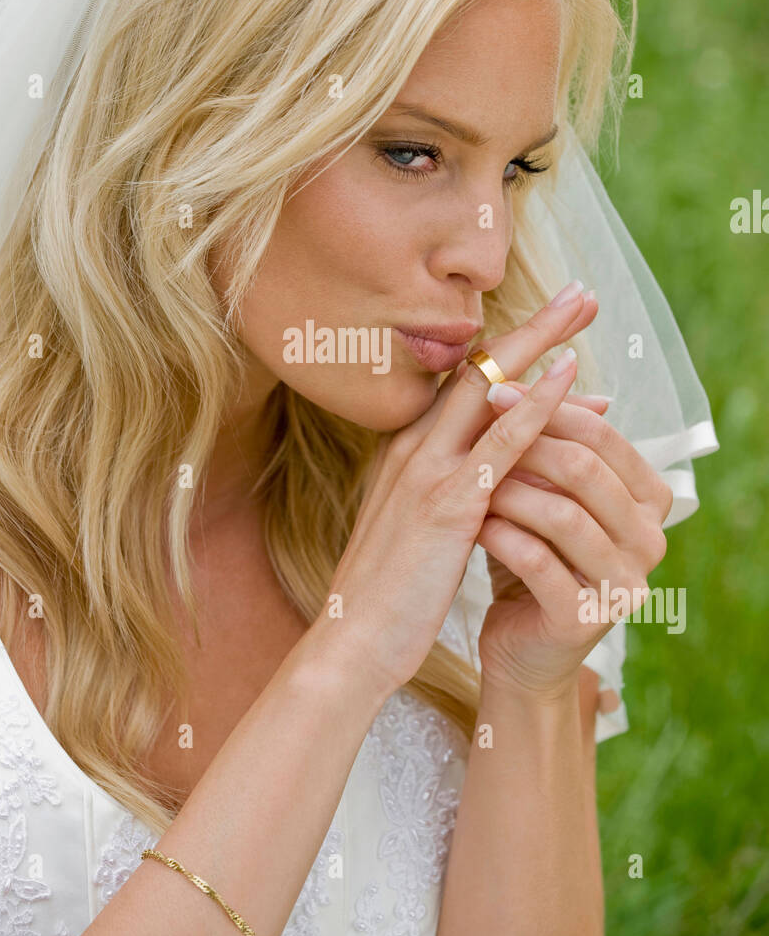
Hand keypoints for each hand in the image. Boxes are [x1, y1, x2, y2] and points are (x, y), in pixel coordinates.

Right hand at [319, 285, 602, 696]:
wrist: (352, 643)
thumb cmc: (388, 597)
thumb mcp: (418, 533)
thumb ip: (455, 495)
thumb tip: (506, 471)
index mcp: (403, 452)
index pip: (463, 385)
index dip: (509, 349)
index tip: (555, 325)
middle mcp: (411, 447)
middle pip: (478, 367)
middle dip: (533, 326)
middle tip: (580, 293)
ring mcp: (427, 470)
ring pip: (491, 386)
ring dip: (541, 341)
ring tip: (584, 307)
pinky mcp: (448, 502)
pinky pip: (503, 441)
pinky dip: (539, 402)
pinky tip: (570, 373)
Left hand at [476, 382, 674, 701]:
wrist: (518, 647)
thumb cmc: (527, 554)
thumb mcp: (540, 491)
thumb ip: (545, 439)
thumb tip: (537, 359)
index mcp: (650, 500)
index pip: (602, 436)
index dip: (546, 404)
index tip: (493, 385)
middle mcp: (650, 540)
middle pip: (585, 468)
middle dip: (524, 439)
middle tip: (476, 422)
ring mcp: (623, 583)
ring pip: (563, 514)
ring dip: (508, 491)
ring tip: (469, 482)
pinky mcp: (585, 619)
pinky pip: (538, 563)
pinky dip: (500, 537)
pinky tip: (473, 527)